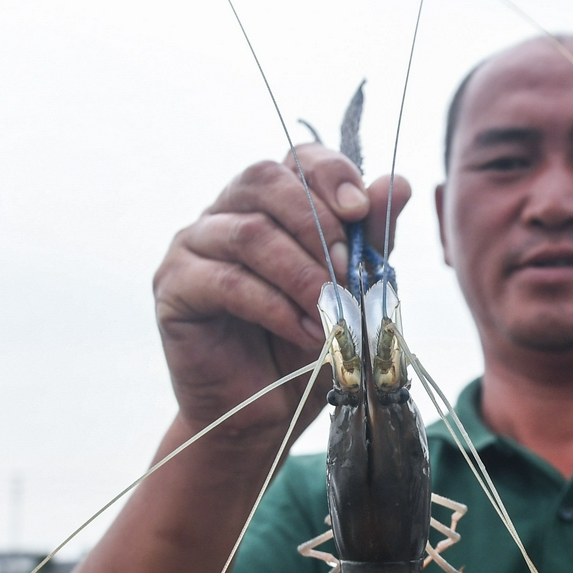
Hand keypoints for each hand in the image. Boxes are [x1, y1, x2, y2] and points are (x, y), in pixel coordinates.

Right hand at [152, 145, 409, 446]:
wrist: (266, 414)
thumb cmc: (307, 348)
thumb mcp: (353, 291)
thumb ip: (372, 239)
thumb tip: (399, 184)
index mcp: (271, 203)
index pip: (297, 158)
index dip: (330, 174)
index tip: (361, 209)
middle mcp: (226, 212)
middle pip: (265, 181)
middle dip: (316, 222)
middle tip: (348, 270)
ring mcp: (193, 245)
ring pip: (248, 232)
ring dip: (300, 271)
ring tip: (329, 310)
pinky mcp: (173, 286)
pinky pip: (225, 281)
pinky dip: (273, 306)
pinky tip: (302, 330)